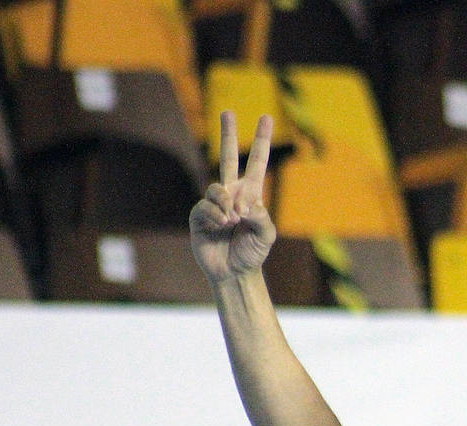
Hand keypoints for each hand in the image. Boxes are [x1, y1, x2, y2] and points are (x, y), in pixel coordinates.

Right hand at [189, 111, 275, 283]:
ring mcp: (214, 203)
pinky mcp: (199, 215)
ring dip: (226, 205)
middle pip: (226, 158)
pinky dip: (216, 216)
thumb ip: (261, 216)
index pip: (256, 163)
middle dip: (227, 134)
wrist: (233, 272)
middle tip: (228, 112)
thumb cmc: (252, 253)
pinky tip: (221, 227)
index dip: (261, 141)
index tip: (267, 117)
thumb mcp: (266, 235)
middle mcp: (231, 194)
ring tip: (233, 223)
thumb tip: (243, 202)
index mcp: (251, 195)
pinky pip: (206, 207)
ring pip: (217, 190)